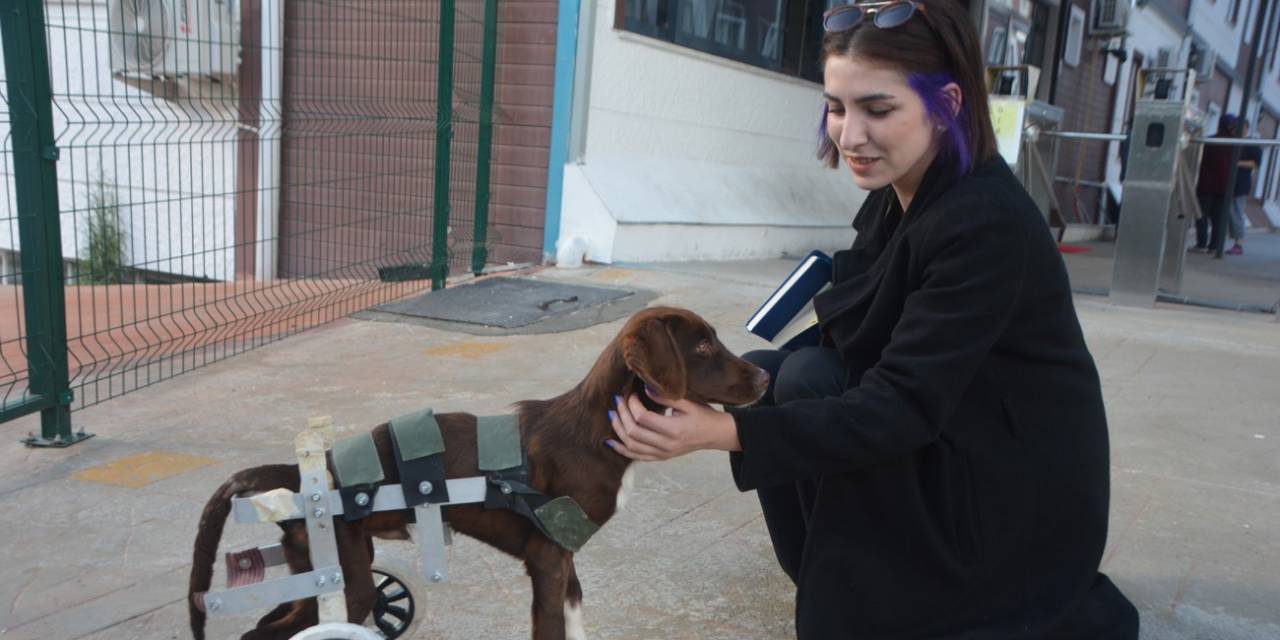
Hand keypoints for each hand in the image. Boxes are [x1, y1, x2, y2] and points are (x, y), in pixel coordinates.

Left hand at [605, 388, 740, 460]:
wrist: (715, 434)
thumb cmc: (704, 415)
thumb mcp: (688, 403)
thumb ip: (666, 397)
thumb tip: (645, 388)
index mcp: (674, 430)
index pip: (643, 418)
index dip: (632, 404)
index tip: (631, 394)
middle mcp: (666, 445)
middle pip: (633, 432)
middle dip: (622, 414)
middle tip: (618, 400)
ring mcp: (663, 454)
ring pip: (631, 445)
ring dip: (618, 430)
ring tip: (613, 414)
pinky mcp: (660, 458)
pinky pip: (636, 456)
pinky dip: (621, 449)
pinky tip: (610, 441)